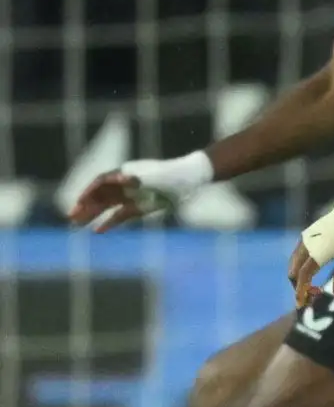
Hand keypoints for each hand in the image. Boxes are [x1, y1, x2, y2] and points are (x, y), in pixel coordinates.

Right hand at [68, 152, 212, 230]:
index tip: (79, 201)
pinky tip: (98, 231)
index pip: (101, 182)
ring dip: (92, 215)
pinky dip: (110, 222)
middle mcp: (125, 185)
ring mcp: (132, 196)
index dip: (89, 191)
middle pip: (100, 195)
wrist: (190, 179)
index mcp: (126, 174)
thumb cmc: (172, 175)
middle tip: (71, 218)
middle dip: (85, 206)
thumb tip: (122, 176)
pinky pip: (121, 215)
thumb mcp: (155, 176)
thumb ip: (138, 178)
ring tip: (77, 224)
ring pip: (107, 206)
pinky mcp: (140, 207)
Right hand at [288, 208, 333, 306]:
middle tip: (312, 299)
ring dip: (298, 280)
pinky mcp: (305, 237)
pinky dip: (299, 270)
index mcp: (322, 247)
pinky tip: (311, 279)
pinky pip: (296, 258)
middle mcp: (309, 242)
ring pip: (293, 265)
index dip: (301, 290)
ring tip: (313, 291)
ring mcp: (305, 239)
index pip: (304, 273)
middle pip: (294, 271)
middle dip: (298, 288)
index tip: (302, 304)